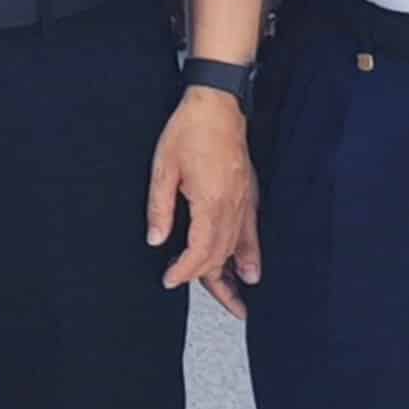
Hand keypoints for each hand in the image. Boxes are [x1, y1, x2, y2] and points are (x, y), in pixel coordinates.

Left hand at [147, 83, 257, 314]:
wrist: (217, 104)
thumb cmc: (188, 130)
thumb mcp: (163, 168)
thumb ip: (160, 208)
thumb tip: (155, 241)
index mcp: (210, 202)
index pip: (200, 252)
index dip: (184, 271)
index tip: (169, 279)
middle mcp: (232, 207)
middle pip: (222, 256)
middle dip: (213, 283)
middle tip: (211, 303)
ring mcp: (244, 201)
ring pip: (238, 248)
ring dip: (235, 277)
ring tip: (238, 304)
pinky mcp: (249, 194)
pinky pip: (252, 232)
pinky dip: (252, 254)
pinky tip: (253, 272)